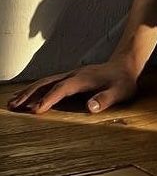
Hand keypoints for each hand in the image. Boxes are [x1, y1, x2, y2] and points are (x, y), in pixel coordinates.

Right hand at [6, 58, 139, 114]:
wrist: (125, 64)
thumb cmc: (123, 81)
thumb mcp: (120, 91)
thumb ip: (106, 99)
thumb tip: (90, 107)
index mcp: (83, 79)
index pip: (62, 89)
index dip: (49, 99)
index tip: (36, 110)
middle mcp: (73, 75)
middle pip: (47, 83)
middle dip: (29, 95)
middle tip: (13, 107)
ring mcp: (70, 75)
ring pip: (45, 82)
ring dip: (28, 92)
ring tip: (12, 103)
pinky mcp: (70, 77)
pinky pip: (48, 83)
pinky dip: (35, 89)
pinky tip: (27, 96)